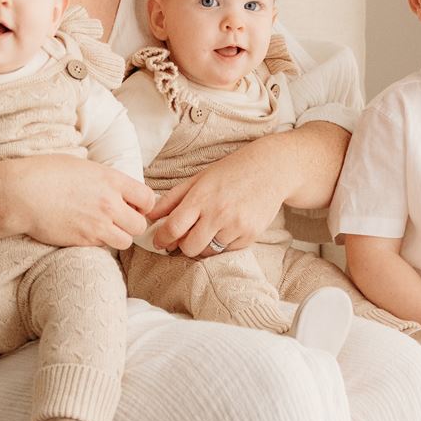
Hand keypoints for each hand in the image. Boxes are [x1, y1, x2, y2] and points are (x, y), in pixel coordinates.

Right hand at [0, 155, 153, 251]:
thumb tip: (116, 187)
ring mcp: (97, 225)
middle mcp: (109, 203)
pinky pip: (104, 247)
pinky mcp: (83, 241)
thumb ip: (105, 179)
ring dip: (119, 236)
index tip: (134, 205)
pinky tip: (87, 232)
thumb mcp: (82, 166)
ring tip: (105, 229)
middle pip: (141, 225)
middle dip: (133, 223)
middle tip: (121, 220)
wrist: (21, 193)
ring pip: (126, 241)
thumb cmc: (46, 173)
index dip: (144, 204)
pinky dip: (100, 243)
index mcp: (111, 180)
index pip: (148, 198)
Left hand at [147, 139, 291, 257]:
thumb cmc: (231, 171)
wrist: (271, 169)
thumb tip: (149, 215)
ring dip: (203, 245)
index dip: (162, 239)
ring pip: (208, 251)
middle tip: (185, 237)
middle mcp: (218, 213)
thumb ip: (172, 198)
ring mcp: (236, 226)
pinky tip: (228, 226)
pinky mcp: (250, 235)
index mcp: (201, 197)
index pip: (173, 228)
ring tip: (209, 228)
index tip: (160, 241)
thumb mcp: (199, 179)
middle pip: (189, 247)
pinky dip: (223, 243)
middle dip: (182, 246)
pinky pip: (227, 250)